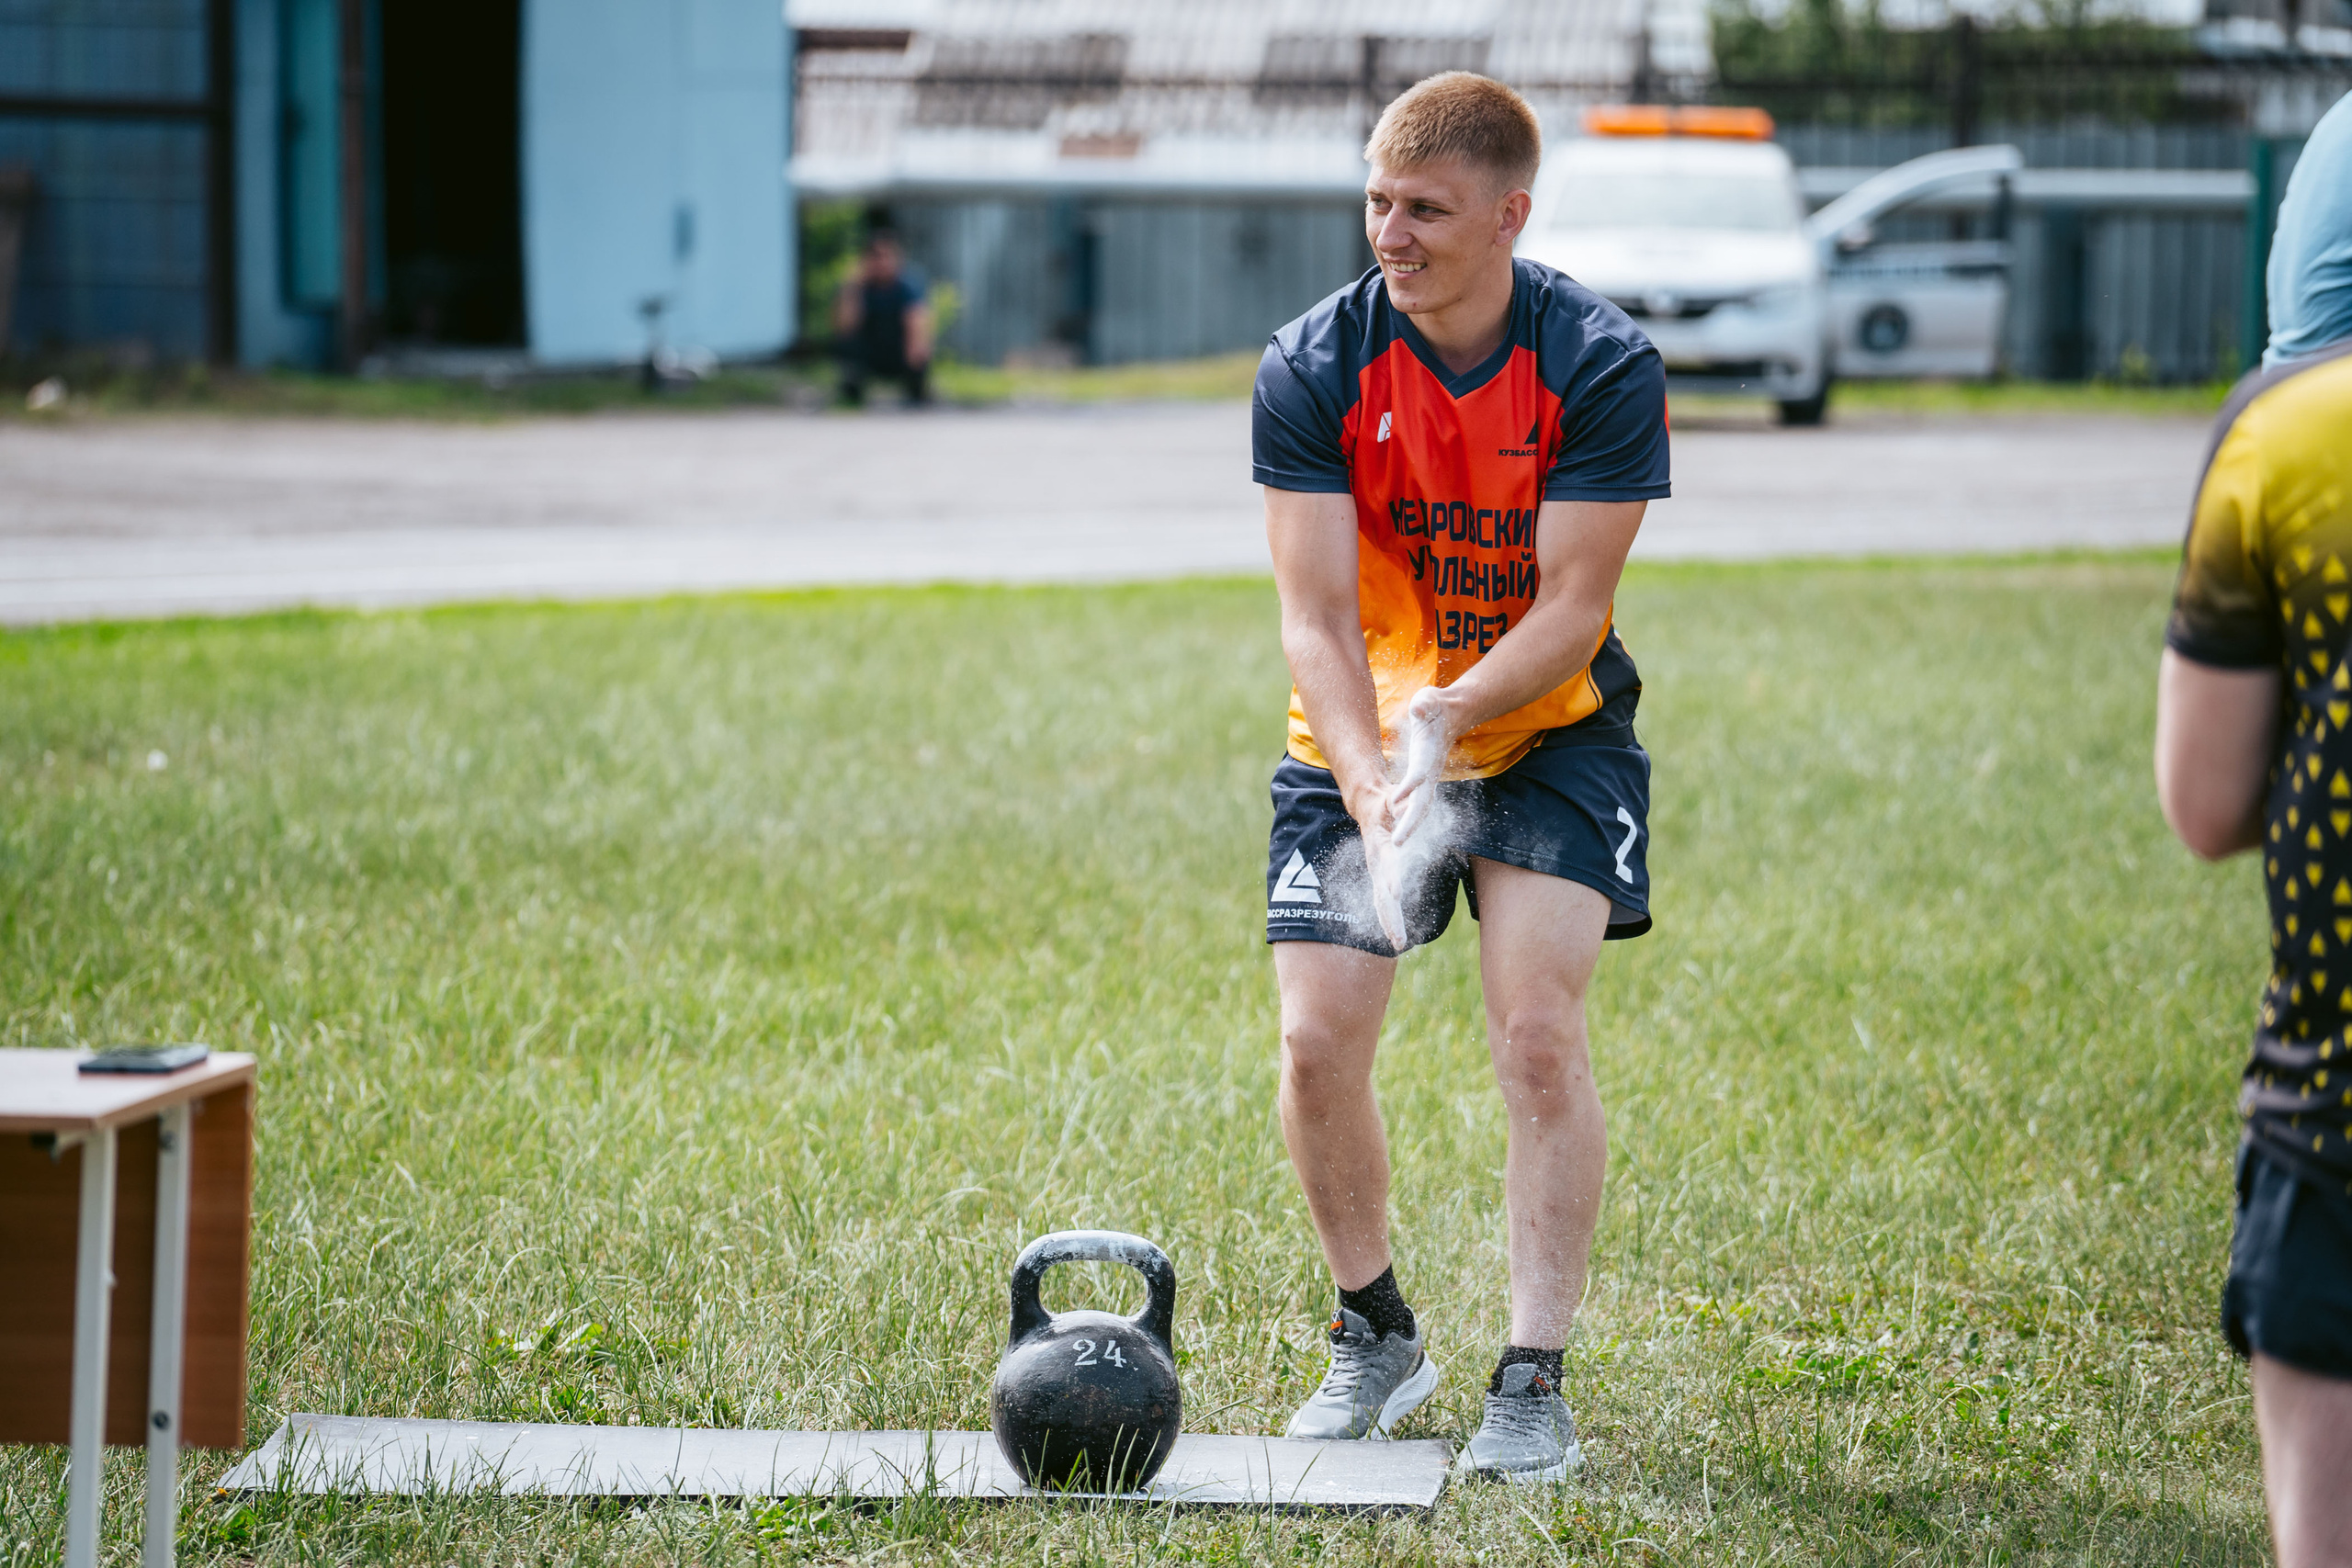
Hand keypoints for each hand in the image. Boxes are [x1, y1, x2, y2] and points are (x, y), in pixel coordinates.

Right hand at [1343, 782, 1408, 950]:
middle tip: (1398, 938)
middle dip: (1391, 917)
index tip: (1397, 894)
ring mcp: (1377, 871)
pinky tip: (1394, 933)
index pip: (1388, 866)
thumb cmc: (1385, 801)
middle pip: (1382, 895)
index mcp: (1381, 848)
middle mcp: (1377, 864)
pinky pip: (1382, 901)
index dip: (1392, 879)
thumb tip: (1405, 805)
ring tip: (1398, 943)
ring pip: (1381, 903)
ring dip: (1390, 923)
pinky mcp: (1379, 875)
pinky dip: (1387, 917)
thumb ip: (1399, 804)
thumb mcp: (1392, 798)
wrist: (1368, 806)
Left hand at [1387, 687, 1454, 847]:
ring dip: (1410, 827)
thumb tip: (1419, 709)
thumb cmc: (1436, 707)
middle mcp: (1431, 770)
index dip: (1410, 785)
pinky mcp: (1425, 780)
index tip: (1398, 798)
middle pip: (1423, 801)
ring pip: (1422, 807)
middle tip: (1397, 843)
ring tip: (1397, 845)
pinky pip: (1418, 804)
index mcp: (1429, 753)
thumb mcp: (1428, 700)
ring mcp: (1429, 777)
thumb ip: (1425, 705)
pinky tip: (1398, 834)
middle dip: (1411, 822)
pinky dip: (1409, 820)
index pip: (1420, 772)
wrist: (1452, 714)